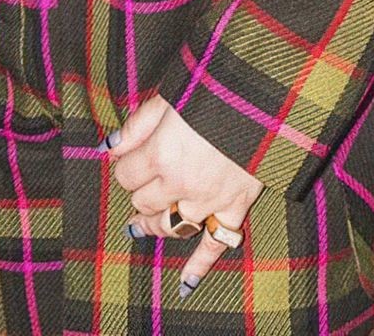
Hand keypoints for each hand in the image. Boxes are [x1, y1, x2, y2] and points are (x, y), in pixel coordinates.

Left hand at [101, 93, 263, 299]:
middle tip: (141, 181)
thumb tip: (109, 148)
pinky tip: (185, 284)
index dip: (125, 165)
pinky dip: (200, 266)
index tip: (129, 157)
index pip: (126, 174)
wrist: (264, 99)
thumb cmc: (214, 89)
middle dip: (139, 190)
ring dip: (153, 225)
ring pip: (170, 226)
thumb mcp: (170, 97)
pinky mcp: (235, 206)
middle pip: (144, 201)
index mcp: (161, 155)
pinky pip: (215, 244)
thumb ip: (138, 125)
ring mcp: (209, 201)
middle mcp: (181, 184)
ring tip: (139, 225)